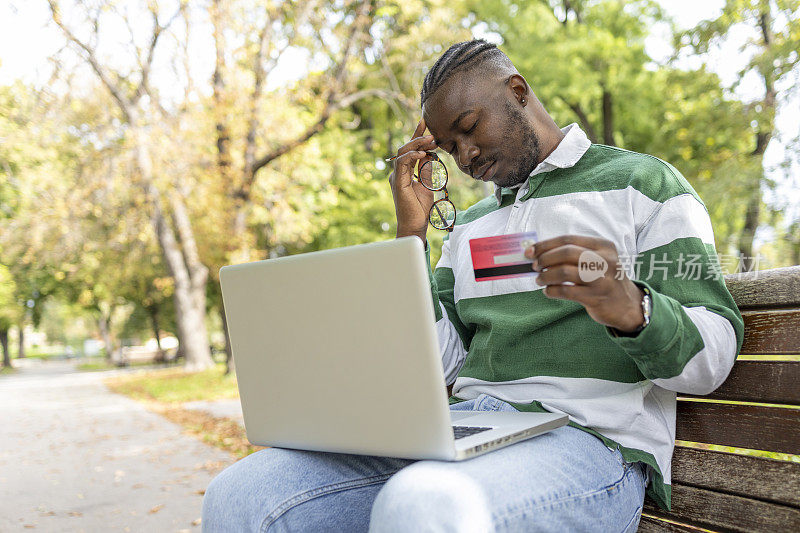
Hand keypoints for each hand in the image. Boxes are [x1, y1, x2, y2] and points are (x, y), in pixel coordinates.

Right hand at [388, 119, 437, 242]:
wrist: (415, 225)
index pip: (410, 150)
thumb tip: (430, 155)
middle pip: (405, 148)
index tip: (425, 122)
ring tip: (431, 140)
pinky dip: (412, 156)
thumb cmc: (420, 209)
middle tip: (433, 134)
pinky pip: (402, 163)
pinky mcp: (398, 183)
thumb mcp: (427, 185)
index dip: (417, 135)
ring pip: (402, 152)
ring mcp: (396, 177)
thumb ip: (426, 170)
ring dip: (417, 144)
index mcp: (405, 172)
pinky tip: (423, 153)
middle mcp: (398, 173)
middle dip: (419, 138)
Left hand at [525, 235, 645, 331]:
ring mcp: (602, 279)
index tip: (530, 251)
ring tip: (540, 280)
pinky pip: (566, 291)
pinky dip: (552, 291)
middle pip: (566, 252)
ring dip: (546, 276)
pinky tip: (548, 291)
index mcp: (603, 246)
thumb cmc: (603, 279)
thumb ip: (572, 254)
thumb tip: (538, 252)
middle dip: (545, 258)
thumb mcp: (596, 260)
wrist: (626, 305)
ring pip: (564, 272)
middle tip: (535, 266)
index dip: (545, 245)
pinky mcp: (596, 297)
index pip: (568, 239)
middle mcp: (605, 260)